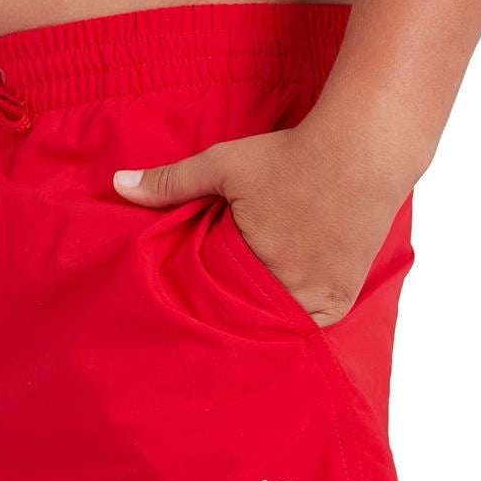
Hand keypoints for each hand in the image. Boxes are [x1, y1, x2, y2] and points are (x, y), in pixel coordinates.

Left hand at [113, 124, 405, 328]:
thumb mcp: (223, 164)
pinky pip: (310, 324)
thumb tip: (117, 183)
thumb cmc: (290, 157)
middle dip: (227, 319)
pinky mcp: (343, 297)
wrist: (362, 150)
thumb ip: (170, 181)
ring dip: (260, 322)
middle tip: (204, 329)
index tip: (181, 310)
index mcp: (251, 266)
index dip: (196, 307)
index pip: (210, 304)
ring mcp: (319, 297)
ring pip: (277, 326)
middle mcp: (288, 291)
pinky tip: (275, 319)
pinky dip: (295, 321)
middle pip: (245, 319)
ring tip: (237, 326)